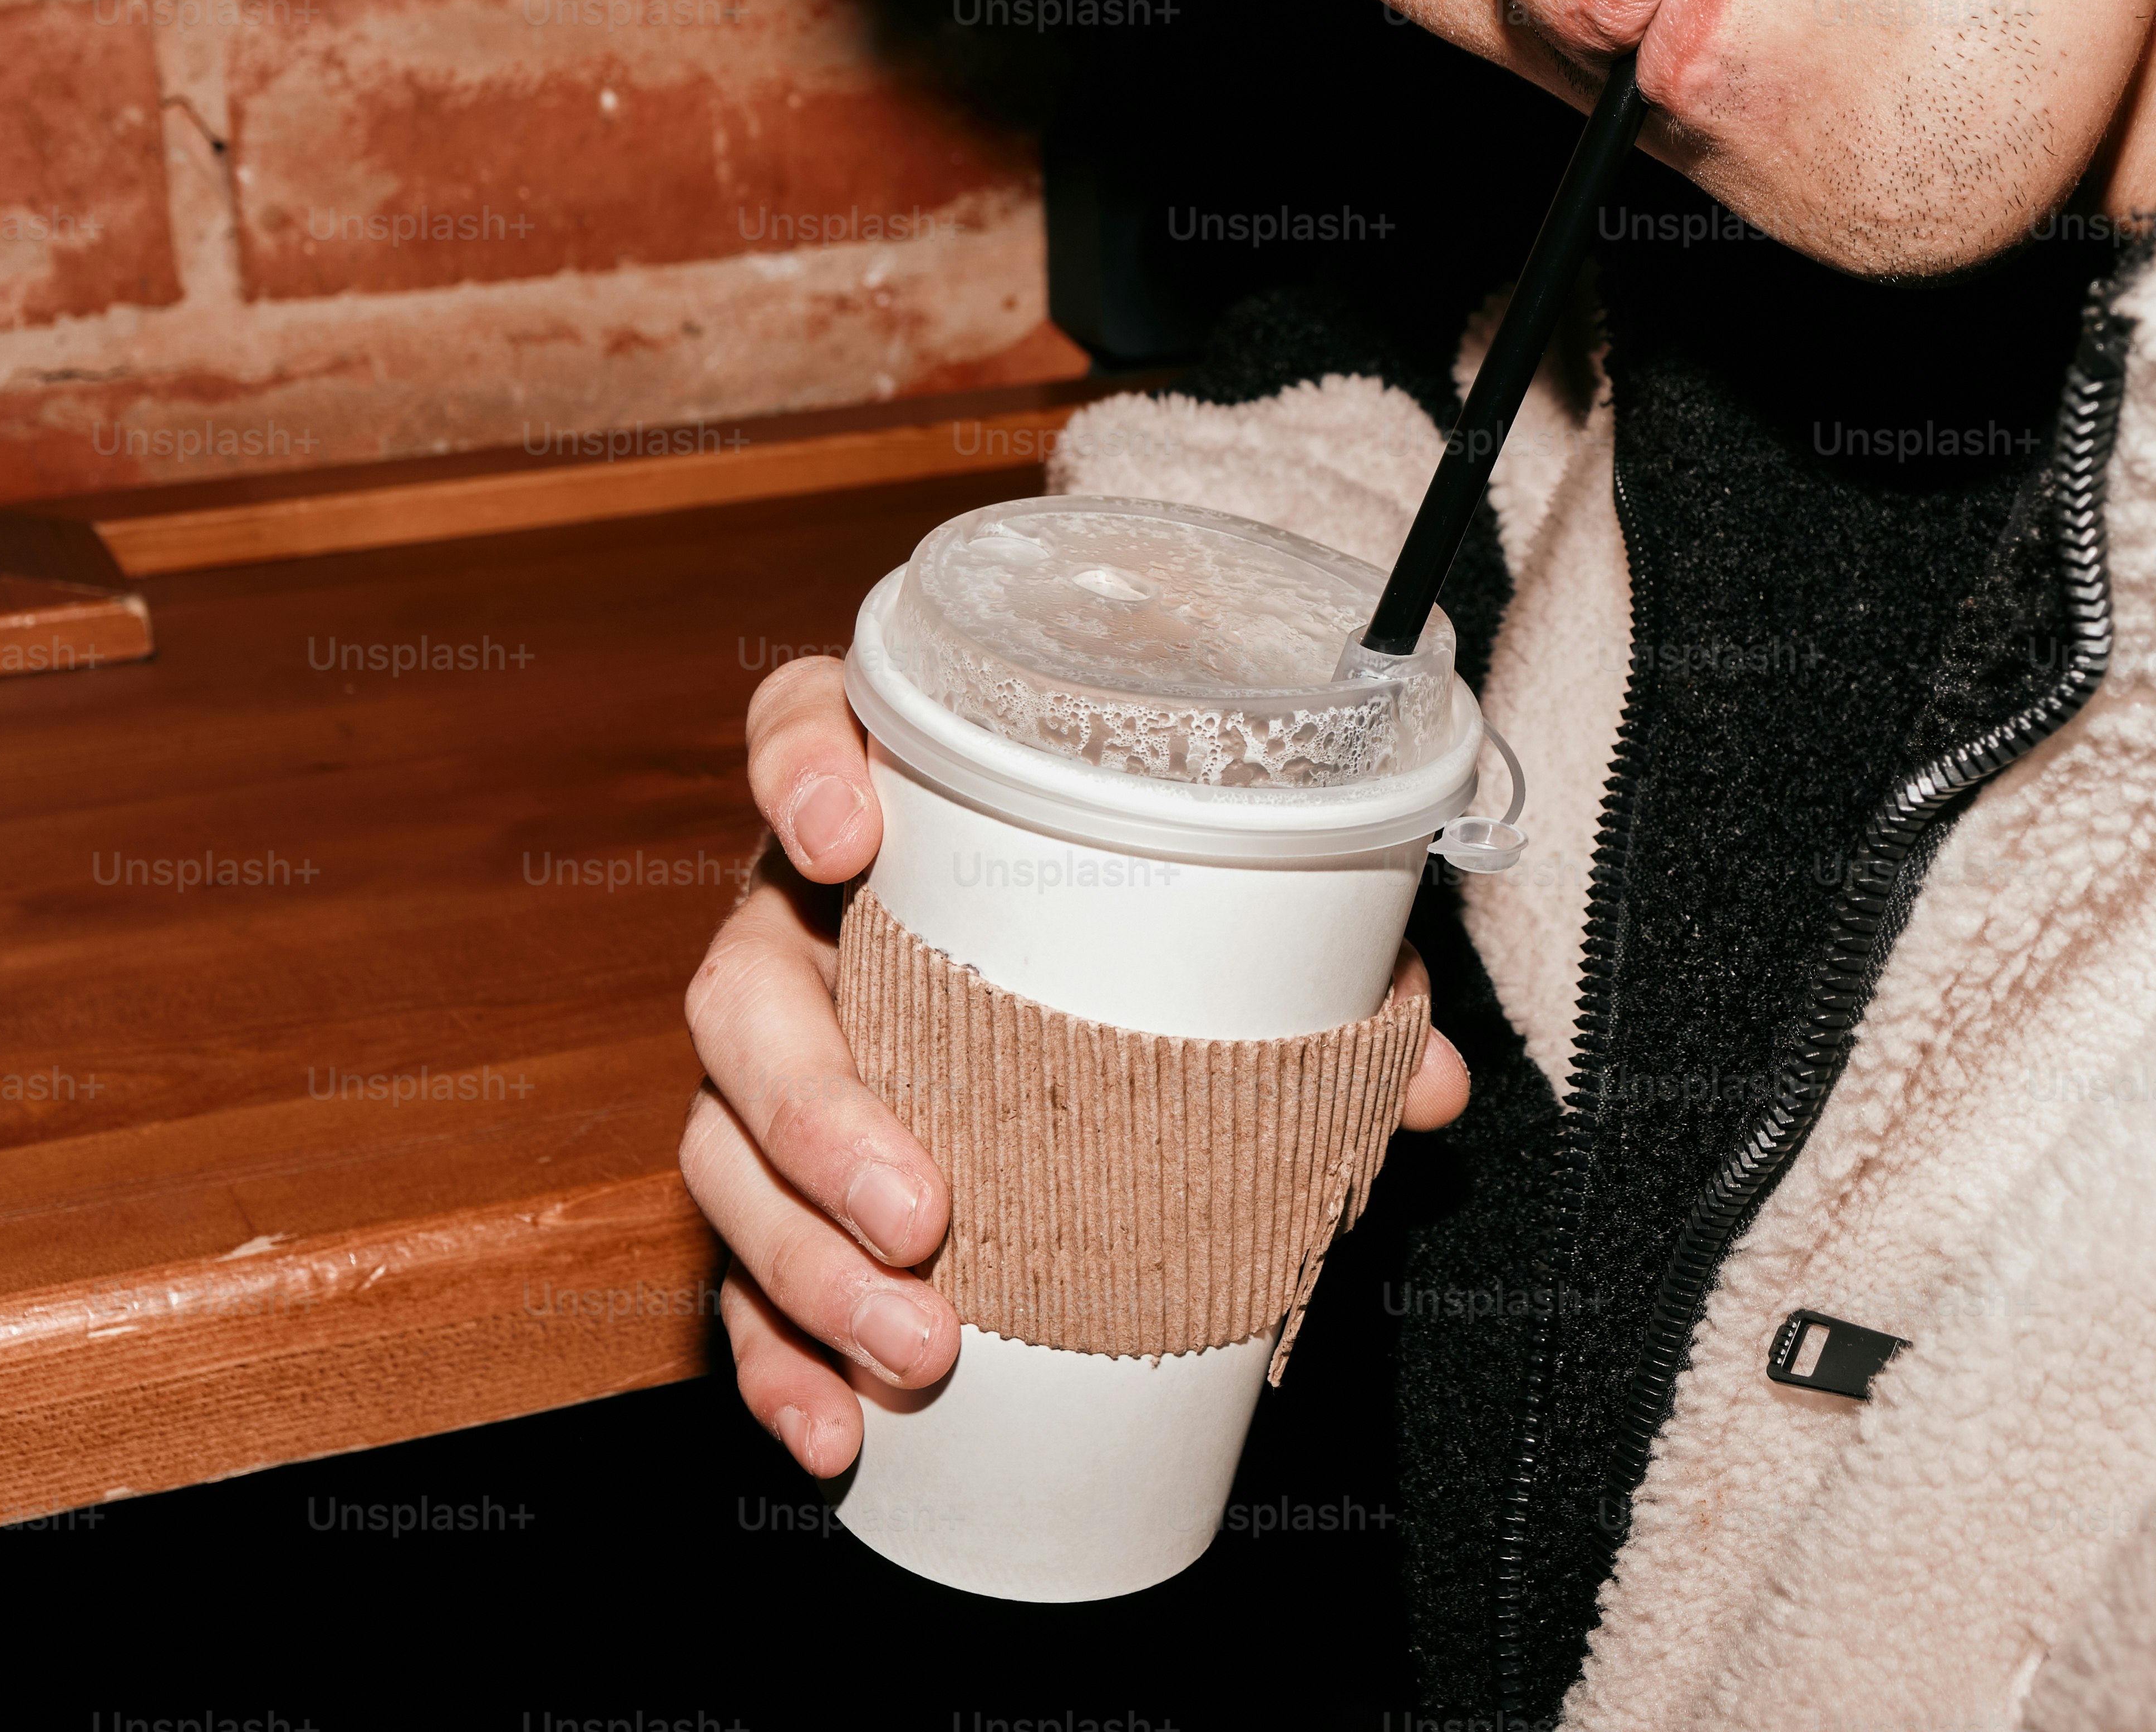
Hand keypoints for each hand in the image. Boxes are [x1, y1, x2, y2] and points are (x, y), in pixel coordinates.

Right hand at [680, 653, 1473, 1474]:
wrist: (1086, 993)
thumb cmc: (1146, 931)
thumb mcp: (1232, 924)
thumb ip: (1327, 979)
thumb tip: (1430, 1087)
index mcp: (895, 812)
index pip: (801, 725)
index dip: (800, 767)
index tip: (853, 835)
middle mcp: (801, 923)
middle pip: (744, 993)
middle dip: (816, 1112)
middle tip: (924, 1212)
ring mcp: (771, 1056)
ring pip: (725, 1149)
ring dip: (804, 1264)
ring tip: (917, 1349)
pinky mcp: (771, 1183)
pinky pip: (737, 1274)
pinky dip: (776, 1357)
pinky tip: (830, 1429)